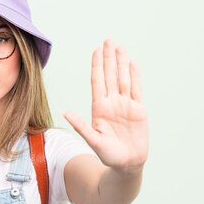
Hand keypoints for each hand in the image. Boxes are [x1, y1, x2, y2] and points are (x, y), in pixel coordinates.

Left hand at [64, 39, 148, 173]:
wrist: (127, 163)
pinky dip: (134, 75)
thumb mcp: (93, 140)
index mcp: (99, 108)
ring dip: (121, 63)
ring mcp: (125, 105)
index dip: (97, 66)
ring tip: (119, 47)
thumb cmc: (108, 155)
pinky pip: (136, 89)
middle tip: (108, 40)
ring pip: (123, 78)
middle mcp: (111, 103)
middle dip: (108, 58)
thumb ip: (81, 125)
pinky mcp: (138, 109)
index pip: (97, 82)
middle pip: (109, 75)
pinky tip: (132, 63)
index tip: (95, 50)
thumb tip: (66, 113)